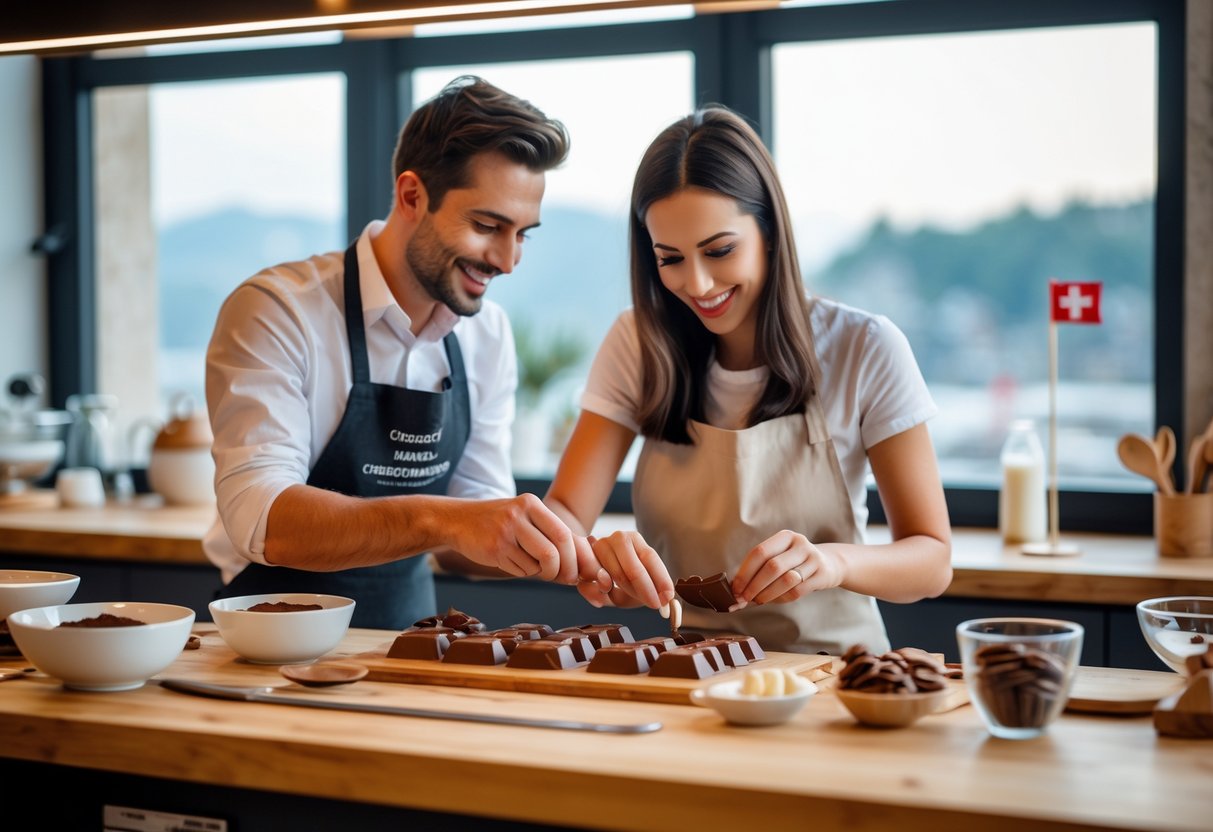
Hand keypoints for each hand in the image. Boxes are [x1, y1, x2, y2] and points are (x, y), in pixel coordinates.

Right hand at [454, 493, 590, 584]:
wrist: (458, 520)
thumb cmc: (500, 522)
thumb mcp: (525, 517)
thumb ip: (551, 534)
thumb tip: (583, 564)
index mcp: (532, 504)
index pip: (564, 534)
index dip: (576, 558)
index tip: (579, 571)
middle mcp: (519, 515)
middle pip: (554, 552)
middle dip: (563, 571)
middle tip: (564, 578)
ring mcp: (505, 532)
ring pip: (537, 565)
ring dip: (539, 572)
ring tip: (530, 563)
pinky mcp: (494, 549)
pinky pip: (520, 570)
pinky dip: (522, 572)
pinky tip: (511, 560)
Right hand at [574, 530, 674, 609]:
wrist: (591, 565)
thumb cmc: (620, 578)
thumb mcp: (637, 583)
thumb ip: (648, 590)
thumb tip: (668, 599)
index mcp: (635, 539)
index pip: (650, 557)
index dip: (661, 579)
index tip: (668, 597)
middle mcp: (618, 538)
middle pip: (634, 568)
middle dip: (645, 590)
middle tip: (654, 605)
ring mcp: (600, 546)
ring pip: (616, 576)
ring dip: (625, 593)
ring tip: (628, 600)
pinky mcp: (584, 560)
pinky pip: (594, 581)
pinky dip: (599, 594)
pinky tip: (603, 598)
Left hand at [730, 530, 845, 607]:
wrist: (829, 564)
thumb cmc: (794, 562)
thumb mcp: (780, 556)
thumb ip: (759, 569)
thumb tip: (735, 589)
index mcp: (785, 536)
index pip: (760, 552)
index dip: (745, 572)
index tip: (735, 588)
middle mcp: (800, 544)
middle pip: (772, 566)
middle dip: (753, 585)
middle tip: (743, 598)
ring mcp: (813, 559)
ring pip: (785, 580)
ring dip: (767, 594)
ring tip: (757, 600)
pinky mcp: (822, 575)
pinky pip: (797, 591)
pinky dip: (780, 598)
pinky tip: (773, 600)